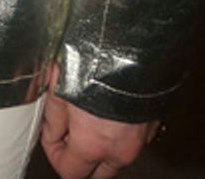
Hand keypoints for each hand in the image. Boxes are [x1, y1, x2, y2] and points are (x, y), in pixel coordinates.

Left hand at [40, 68, 160, 177]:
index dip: (54, 154)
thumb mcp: (58, 86)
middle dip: (81, 160)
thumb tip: (52, 130)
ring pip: (118, 156)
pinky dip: (122, 130)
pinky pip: (135, 137)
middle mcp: (121, 149)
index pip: (69, 173)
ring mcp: (141, 137)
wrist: (132, 39)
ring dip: (103, 145)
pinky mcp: (153, 121)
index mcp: (93, 144)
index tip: (50, 135)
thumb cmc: (93, 58)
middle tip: (69, 133)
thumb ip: (54, 117)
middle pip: (97, 173)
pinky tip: (110, 106)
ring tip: (88, 114)